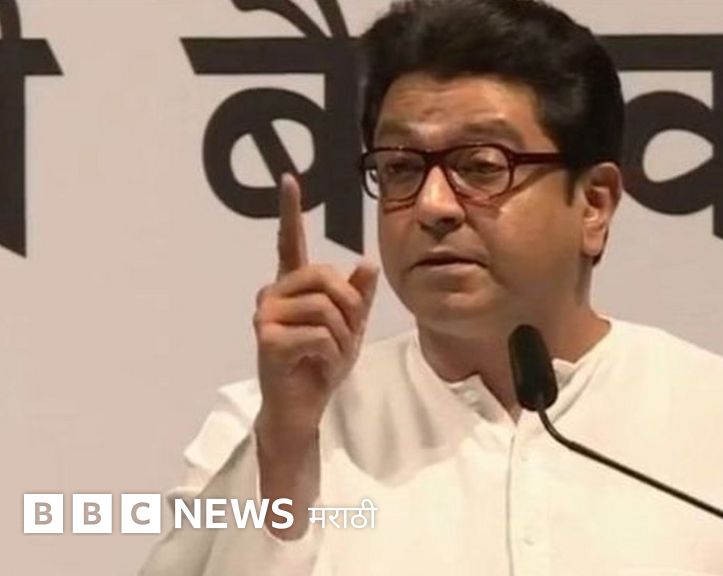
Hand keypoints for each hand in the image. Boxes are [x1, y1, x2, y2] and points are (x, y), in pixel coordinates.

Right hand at [253, 173, 378, 435]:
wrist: (302, 405)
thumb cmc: (321, 363)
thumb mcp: (349, 327)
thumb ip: (358, 296)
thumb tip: (366, 262)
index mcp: (293, 286)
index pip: (290, 242)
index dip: (290, 211)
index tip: (289, 179)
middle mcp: (274, 293)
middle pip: (326, 276)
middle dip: (349, 308)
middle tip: (346, 336)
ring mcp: (265, 315)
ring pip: (327, 308)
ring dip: (342, 337)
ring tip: (329, 354)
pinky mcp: (266, 338)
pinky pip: (319, 335)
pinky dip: (331, 355)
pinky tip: (319, 365)